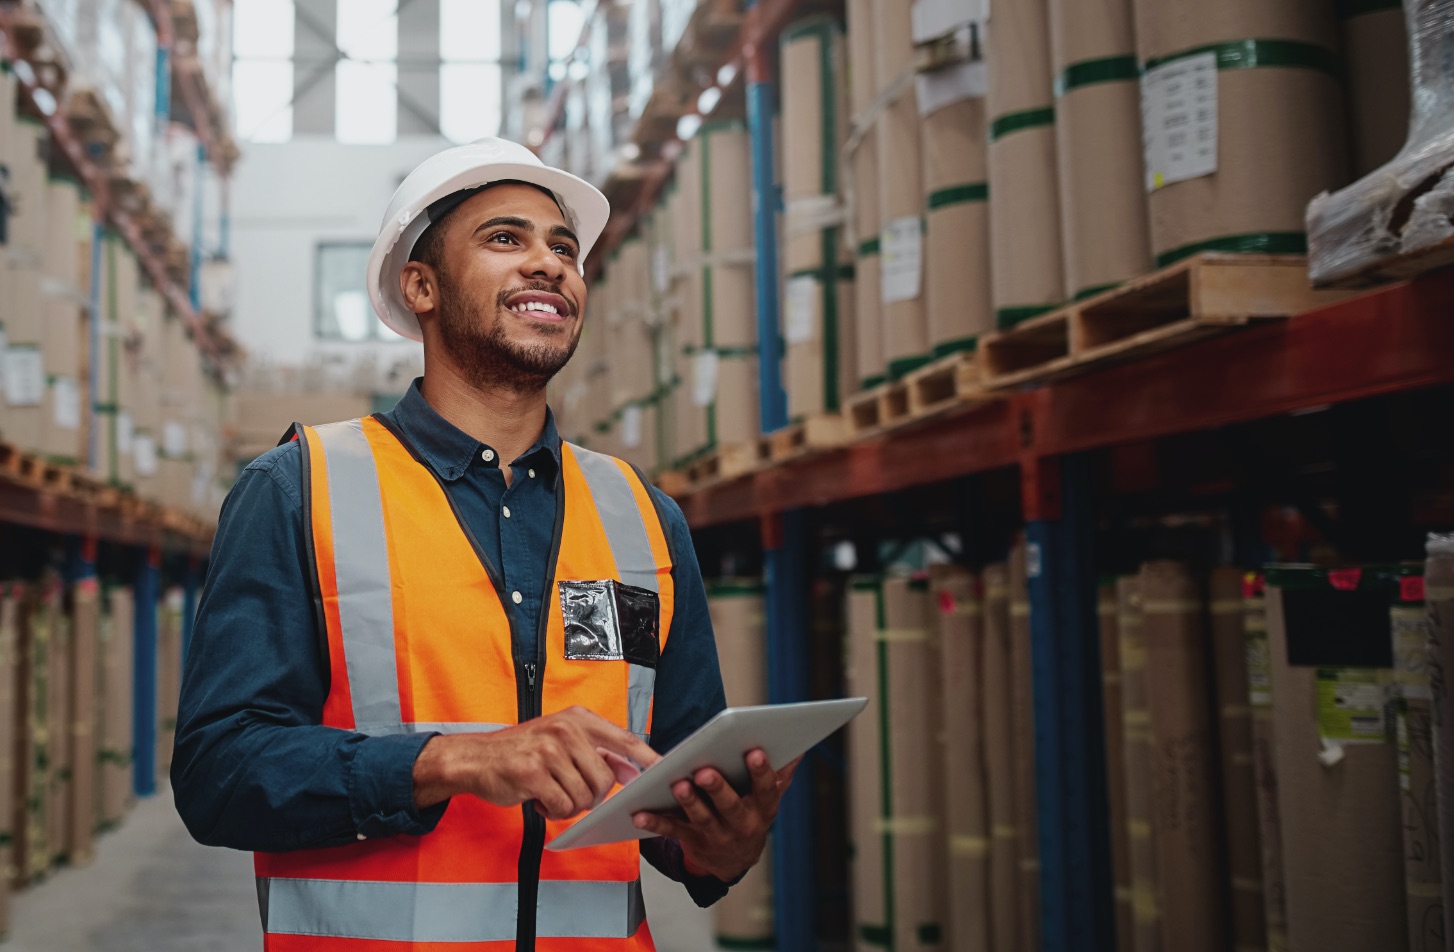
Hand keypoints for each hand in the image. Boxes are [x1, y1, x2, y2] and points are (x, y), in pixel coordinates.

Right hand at [413, 706, 659, 819]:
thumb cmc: (522, 752)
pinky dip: (553, 810)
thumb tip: (631, 770)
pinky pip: (562, 806)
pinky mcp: (532, 773)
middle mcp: (566, 729)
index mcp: (578, 718)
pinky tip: (538, 798)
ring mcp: (549, 750)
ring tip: (550, 791)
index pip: (624, 738)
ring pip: (584, 796)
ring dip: (569, 804)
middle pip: (605, 778)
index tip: (666, 770)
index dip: (647, 757)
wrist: (476, 758)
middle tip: (569, 791)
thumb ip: (595, 752)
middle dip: (592, 795)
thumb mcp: (561, 740)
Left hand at [631, 748, 799, 881]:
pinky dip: (655, 822)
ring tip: (678, 785)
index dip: (761, 772)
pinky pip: (672, 830)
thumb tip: (797, 750)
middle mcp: (741, 824)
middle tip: (705, 771)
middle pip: (730, 806)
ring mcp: (715, 834)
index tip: (754, 752)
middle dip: (718, 788)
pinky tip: (639, 813)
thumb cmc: (751, 815)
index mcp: (762, 808)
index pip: (765, 789)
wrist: (735, 861)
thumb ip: (780, 775)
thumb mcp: (768, 799)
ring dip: (689, 802)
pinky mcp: (691, 840)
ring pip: (701, 818)